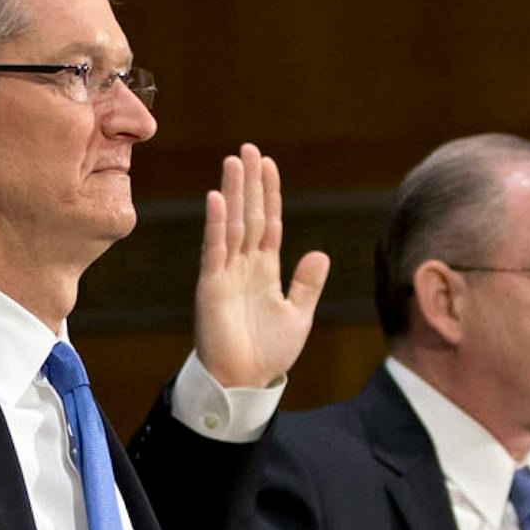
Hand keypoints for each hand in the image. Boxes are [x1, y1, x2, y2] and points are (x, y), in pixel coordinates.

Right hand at [193, 143, 330, 387]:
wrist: (245, 381)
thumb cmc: (268, 353)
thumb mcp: (298, 314)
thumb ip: (307, 283)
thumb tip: (318, 252)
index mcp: (265, 270)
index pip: (268, 222)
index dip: (269, 194)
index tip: (267, 165)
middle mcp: (244, 266)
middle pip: (249, 215)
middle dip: (249, 182)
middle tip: (248, 149)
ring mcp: (226, 273)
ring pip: (232, 224)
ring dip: (233, 193)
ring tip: (233, 162)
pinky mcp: (211, 286)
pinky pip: (215, 249)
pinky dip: (216, 223)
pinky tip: (217, 198)